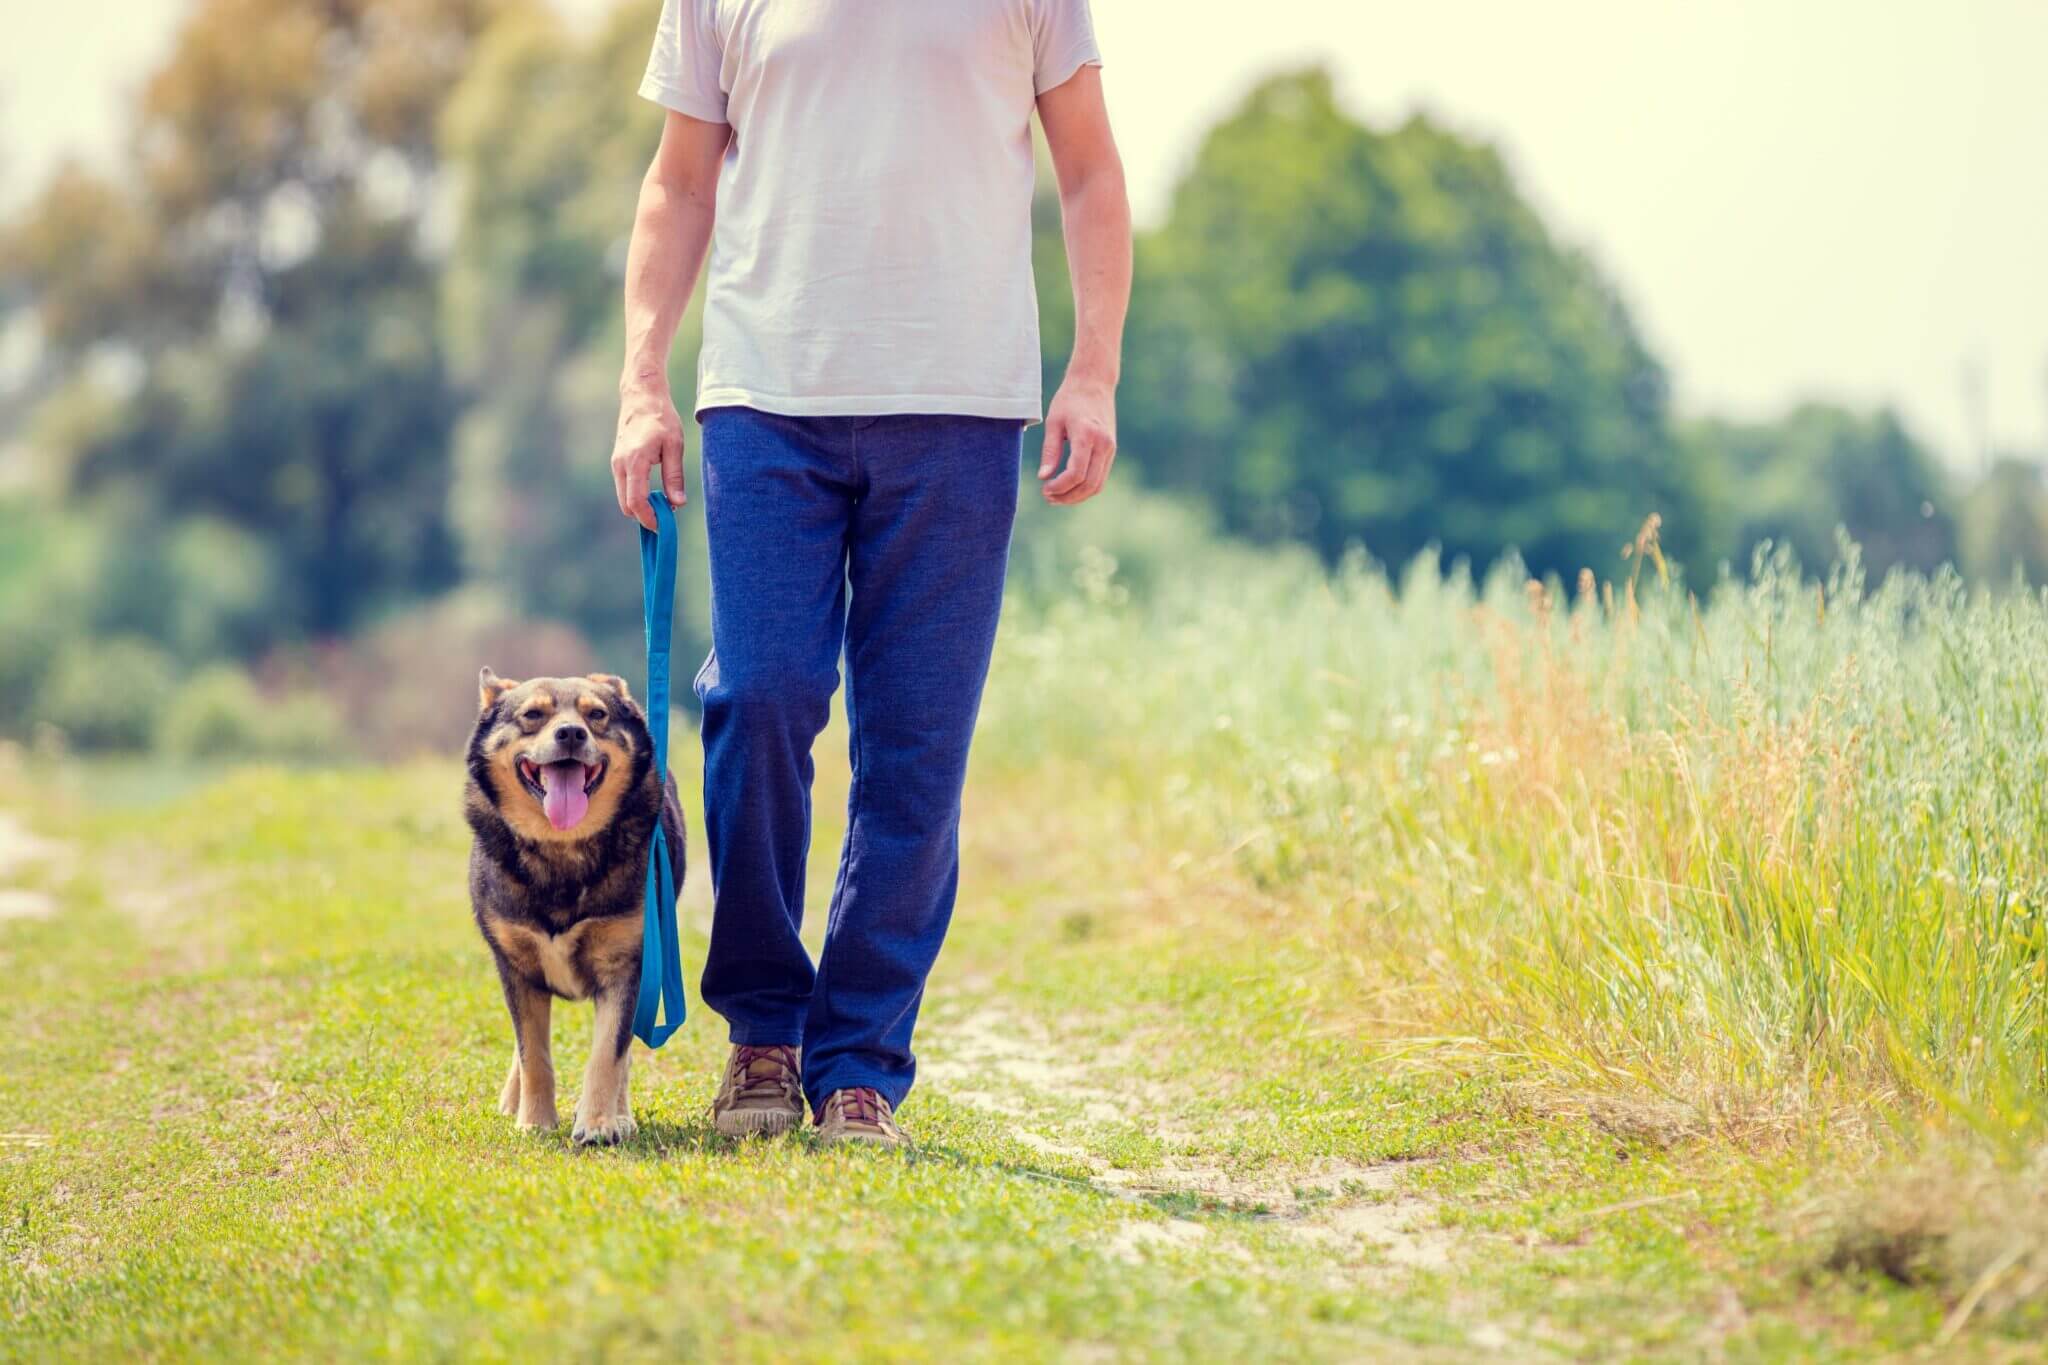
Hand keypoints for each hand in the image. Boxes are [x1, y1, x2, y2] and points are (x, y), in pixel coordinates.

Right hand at [611, 380, 687, 531]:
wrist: (641, 397)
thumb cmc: (661, 418)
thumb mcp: (674, 446)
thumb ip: (674, 476)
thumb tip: (677, 504)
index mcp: (635, 461)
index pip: (636, 501)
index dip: (649, 518)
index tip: (663, 526)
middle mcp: (620, 464)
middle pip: (626, 505)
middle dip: (645, 516)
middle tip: (666, 516)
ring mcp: (616, 463)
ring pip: (624, 498)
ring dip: (641, 506)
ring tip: (663, 503)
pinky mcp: (617, 462)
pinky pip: (624, 487)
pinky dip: (636, 496)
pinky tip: (654, 492)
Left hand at [1038, 375, 1116, 504]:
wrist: (1094, 383)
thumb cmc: (1070, 399)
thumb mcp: (1054, 422)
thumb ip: (1050, 451)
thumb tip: (1043, 477)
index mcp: (1087, 435)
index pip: (1076, 473)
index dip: (1059, 487)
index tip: (1044, 489)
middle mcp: (1103, 444)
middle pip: (1089, 484)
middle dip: (1067, 497)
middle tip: (1048, 497)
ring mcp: (1110, 449)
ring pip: (1097, 485)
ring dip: (1077, 496)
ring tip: (1057, 497)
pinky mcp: (1111, 451)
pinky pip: (1100, 477)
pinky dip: (1085, 488)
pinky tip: (1069, 488)